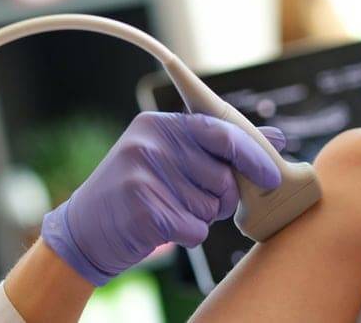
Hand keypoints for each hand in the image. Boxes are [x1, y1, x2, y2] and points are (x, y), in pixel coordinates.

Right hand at [41, 112, 285, 285]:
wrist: (83, 232)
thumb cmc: (135, 194)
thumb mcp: (170, 158)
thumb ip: (217, 147)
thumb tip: (276, 139)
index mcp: (159, 124)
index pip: (220, 131)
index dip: (252, 155)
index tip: (272, 177)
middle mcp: (149, 144)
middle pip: (221, 176)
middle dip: (220, 197)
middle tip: (195, 201)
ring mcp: (142, 175)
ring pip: (210, 206)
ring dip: (199, 218)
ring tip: (169, 211)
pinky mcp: (141, 210)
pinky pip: (194, 229)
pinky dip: (187, 235)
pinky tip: (162, 228)